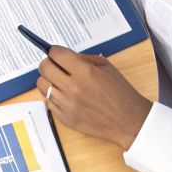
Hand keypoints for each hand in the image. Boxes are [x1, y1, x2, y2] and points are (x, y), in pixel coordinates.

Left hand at [37, 48, 151, 147]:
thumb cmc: (120, 92)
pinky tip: (65, 96)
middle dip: (49, 63)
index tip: (57, 53)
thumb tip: (63, 55)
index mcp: (85, 72)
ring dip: (49, 80)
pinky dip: (54, 96)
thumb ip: (83, 58)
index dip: (55, 51)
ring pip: (42, 84)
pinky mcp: (64, 118)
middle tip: (56, 66)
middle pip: (44, 67)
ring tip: (61, 82)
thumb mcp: (107, 67)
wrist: (129, 120)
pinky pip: (48, 101)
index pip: (55, 54)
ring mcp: (67, 104)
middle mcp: (73, 88)